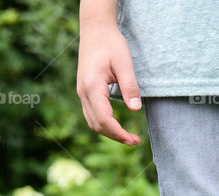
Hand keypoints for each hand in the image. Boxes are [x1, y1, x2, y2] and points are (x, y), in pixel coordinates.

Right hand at [76, 24, 141, 145]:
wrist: (95, 30)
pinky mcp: (85, 91)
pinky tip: (118, 125)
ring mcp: (82, 92)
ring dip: (110, 132)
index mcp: (92, 87)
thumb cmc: (111, 44)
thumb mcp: (125, 63)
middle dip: (116, 136)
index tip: (135, 140)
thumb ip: (130, 86)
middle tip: (135, 141)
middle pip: (97, 125)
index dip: (120, 133)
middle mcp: (83, 92)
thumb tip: (136, 109)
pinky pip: (92, 114)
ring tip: (129, 137)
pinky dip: (104, 124)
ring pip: (93, 122)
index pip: (104, 119)